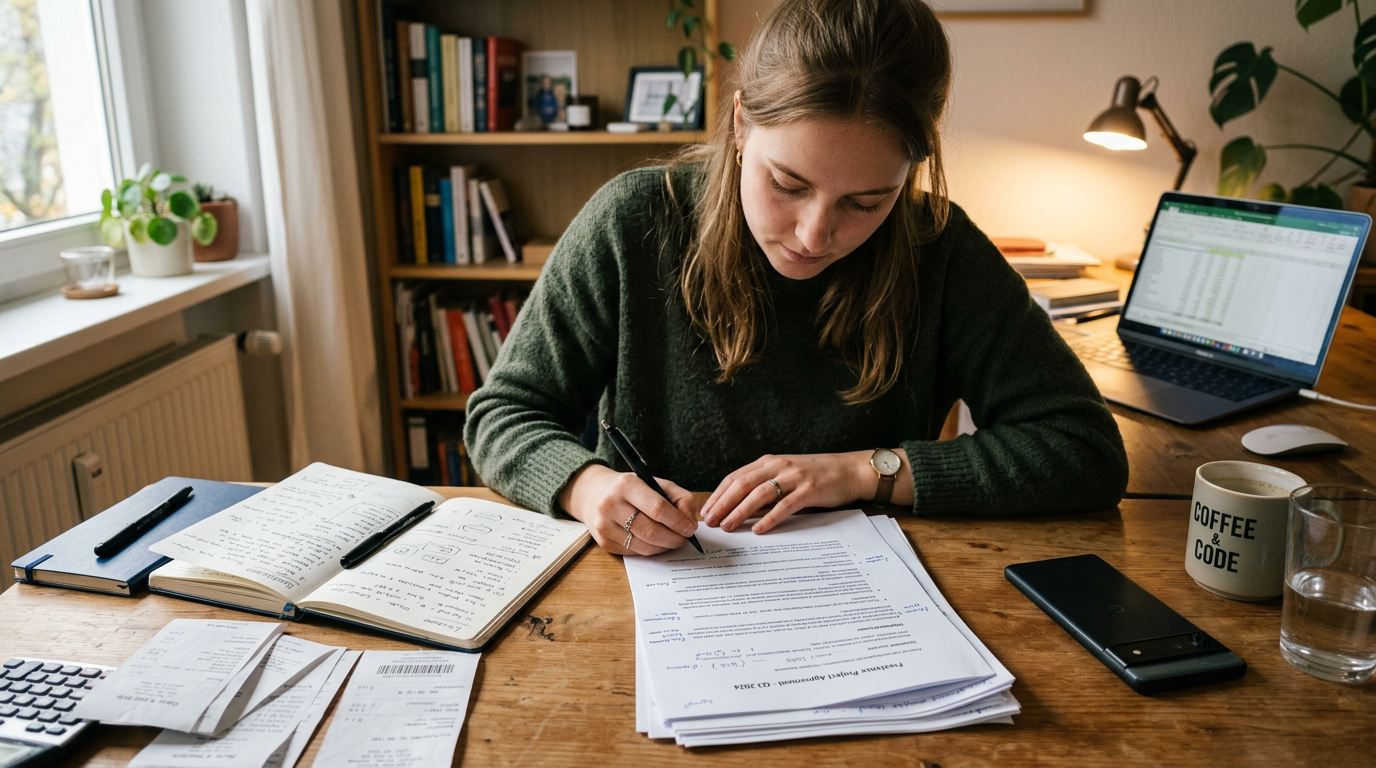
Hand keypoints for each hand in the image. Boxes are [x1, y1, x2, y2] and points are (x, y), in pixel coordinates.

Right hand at [558, 464, 700, 555]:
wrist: (594, 493)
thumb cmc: (631, 488)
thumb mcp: (656, 483)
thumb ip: (680, 498)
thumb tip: (690, 524)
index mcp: (626, 485)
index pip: (658, 508)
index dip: (678, 521)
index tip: (690, 528)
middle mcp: (611, 505)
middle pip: (651, 531)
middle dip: (674, 538)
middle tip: (684, 538)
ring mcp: (604, 526)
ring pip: (644, 546)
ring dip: (664, 546)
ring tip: (672, 539)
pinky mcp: (604, 542)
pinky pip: (635, 552)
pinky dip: (651, 550)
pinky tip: (655, 542)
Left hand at [702, 451, 900, 534]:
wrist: (850, 470)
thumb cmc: (816, 475)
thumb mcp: (786, 474)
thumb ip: (765, 484)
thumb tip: (739, 506)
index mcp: (769, 461)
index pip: (735, 477)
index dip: (718, 494)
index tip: (706, 511)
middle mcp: (778, 466)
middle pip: (742, 484)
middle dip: (722, 504)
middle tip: (710, 522)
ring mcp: (794, 477)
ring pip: (759, 494)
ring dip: (740, 511)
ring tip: (728, 526)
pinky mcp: (809, 490)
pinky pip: (785, 505)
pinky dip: (770, 518)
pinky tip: (758, 530)